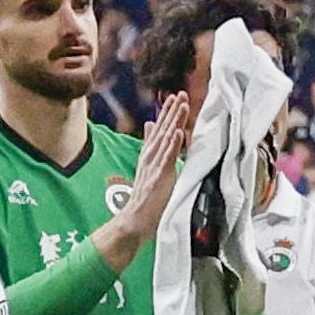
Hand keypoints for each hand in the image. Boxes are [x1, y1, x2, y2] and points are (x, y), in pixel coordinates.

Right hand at [104, 92, 193, 260]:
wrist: (133, 220)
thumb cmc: (144, 198)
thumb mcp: (148, 168)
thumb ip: (151, 147)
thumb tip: (151, 127)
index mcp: (150, 156)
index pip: (159, 130)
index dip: (167, 113)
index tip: (175, 97)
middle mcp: (151, 157)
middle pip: (163, 130)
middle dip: (172, 111)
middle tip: (180, 94)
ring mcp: (155, 166)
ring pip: (166, 139)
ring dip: (174, 121)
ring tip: (181, 105)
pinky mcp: (159, 177)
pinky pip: (167, 158)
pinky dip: (173, 144)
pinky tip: (177, 131)